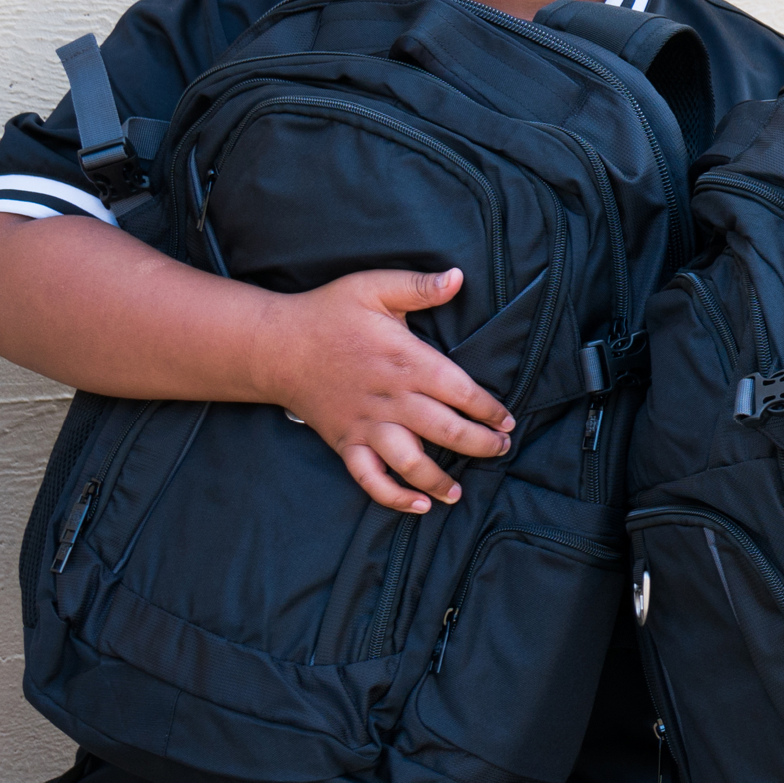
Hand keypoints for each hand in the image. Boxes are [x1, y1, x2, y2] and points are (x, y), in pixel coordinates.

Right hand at [251, 268, 513, 514]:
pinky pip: (370, 478)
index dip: (489, 409)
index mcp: (407, 362)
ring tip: (461, 491)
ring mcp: (367, 425)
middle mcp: (391, 399)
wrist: (275, 346)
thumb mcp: (374, 287)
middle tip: (502, 449)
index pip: (461, 391)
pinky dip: (394, 497)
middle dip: (480, 444)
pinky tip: (418, 506)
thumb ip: (419, 286)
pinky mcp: (345, 442)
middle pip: (446, 431)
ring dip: (440, 480)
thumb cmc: (328, 313)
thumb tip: (458, 276)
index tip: (508, 419)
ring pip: (411, 462)